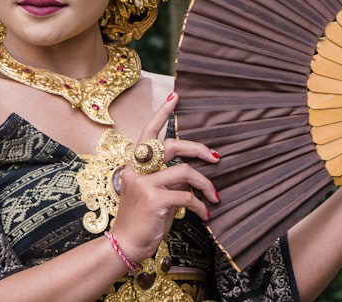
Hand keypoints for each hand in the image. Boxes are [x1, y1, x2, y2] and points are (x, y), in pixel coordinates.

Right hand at [110, 93, 220, 261]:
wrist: (125, 244)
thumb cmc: (142, 220)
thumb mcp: (152, 193)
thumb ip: (166, 178)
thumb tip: (191, 173)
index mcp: (135, 165)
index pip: (148, 132)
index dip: (162, 113)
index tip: (175, 96)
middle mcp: (137, 169)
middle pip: (172, 145)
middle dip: (198, 148)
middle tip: (216, 156)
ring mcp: (144, 184)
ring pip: (185, 171)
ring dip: (205, 183)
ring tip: (214, 196)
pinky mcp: (154, 200)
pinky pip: (186, 196)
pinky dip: (200, 205)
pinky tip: (205, 214)